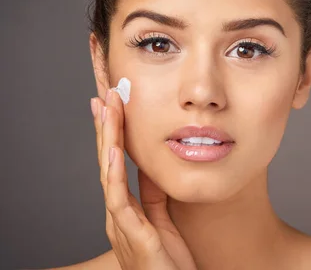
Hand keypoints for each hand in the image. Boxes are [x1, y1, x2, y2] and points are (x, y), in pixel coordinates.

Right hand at [91, 90, 196, 269]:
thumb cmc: (169, 262)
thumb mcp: (162, 218)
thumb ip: (153, 193)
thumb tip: (149, 164)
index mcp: (126, 208)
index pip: (115, 162)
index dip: (113, 132)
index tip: (112, 104)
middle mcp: (117, 213)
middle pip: (106, 161)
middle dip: (105, 126)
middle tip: (103, 94)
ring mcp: (121, 223)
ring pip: (108, 172)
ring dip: (106, 139)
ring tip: (106, 109)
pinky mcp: (131, 234)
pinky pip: (120, 198)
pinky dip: (113, 172)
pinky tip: (113, 150)